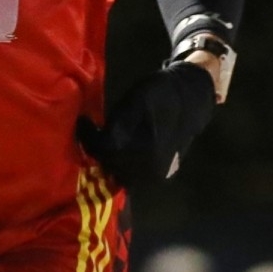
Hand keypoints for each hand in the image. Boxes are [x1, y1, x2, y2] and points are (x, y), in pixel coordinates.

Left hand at [78, 61, 215, 189]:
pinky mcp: (160, 175)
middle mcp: (152, 168)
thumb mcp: (136, 100)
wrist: (190, 100)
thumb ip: (118, 123)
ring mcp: (157, 175)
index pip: (105, 151)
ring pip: (120, 174)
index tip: (83, 123)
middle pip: (111, 165)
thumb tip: (100, 138)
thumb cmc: (161, 95)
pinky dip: (121, 164)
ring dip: (108, 159)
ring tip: (102, 140)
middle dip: (97, 149)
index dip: (89, 138)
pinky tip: (117, 149)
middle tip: (90, 132)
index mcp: (147, 149)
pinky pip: (133, 176)